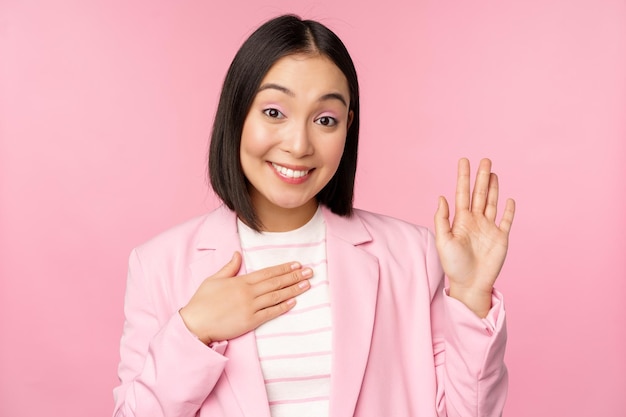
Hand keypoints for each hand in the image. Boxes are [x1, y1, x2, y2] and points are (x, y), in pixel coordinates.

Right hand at [179, 252, 311, 343]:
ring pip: (276, 296)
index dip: (283, 268)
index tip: (296, 264)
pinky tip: (294, 301)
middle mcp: (248, 292)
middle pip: (276, 282)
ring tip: (307, 284)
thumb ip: (229, 267)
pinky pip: (271, 313)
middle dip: (294, 276)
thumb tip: (238, 254)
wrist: (195, 323)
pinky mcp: (250, 321)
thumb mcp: (214, 279)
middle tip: (310, 271)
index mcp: (240, 281)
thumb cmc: (202, 301)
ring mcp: (250, 307)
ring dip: (293, 289)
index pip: (267, 273)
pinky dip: (283, 307)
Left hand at [434, 158, 514, 316]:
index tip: (464, 161)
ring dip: (493, 188)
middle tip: (484, 160)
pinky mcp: (501, 238)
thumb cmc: (453, 265)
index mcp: (460, 220)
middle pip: (479, 194)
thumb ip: (442, 219)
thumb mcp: (443, 241)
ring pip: (492, 202)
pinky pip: (506, 220)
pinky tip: (509, 199)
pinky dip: (508, 210)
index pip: (462, 193)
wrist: (470, 284)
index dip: (463, 177)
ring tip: (493, 172)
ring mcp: (489, 228)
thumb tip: (441, 197)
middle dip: (481, 177)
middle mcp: (475, 221)